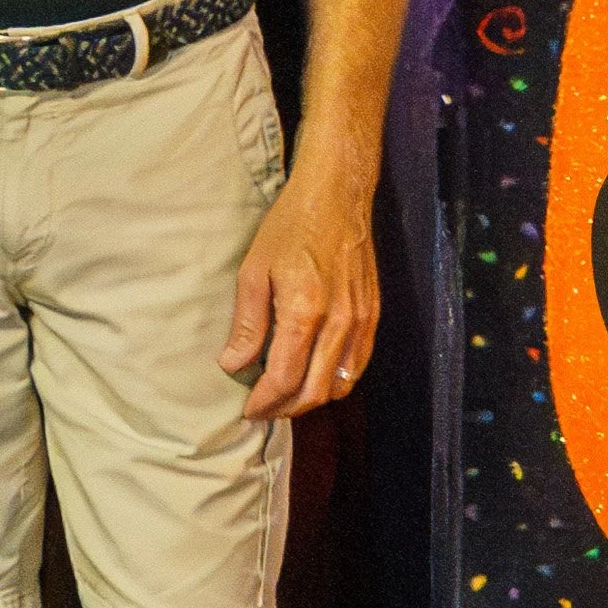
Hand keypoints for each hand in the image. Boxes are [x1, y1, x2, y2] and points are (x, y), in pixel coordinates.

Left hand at [221, 159, 379, 418]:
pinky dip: (336, 381)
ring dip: (312, 399)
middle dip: (286, 409)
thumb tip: (233, 365)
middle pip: (315, 391)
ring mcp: (362, 320)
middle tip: (264, 411)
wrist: (336, 196)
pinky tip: (315, 377)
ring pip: (340, 384)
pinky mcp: (373, 315)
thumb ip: (248, 323)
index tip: (247, 409)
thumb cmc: (290, 227)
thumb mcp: (254, 270)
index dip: (264, 401)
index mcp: (305, 311)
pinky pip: (358, 365)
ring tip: (286, 398)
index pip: (285, 378)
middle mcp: (340, 322)